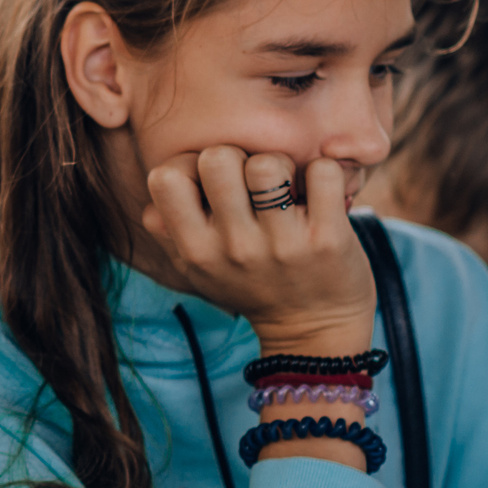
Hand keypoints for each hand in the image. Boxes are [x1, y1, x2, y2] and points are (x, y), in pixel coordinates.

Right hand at [139, 148, 374, 359]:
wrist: (313, 330)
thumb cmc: (251, 283)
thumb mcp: (199, 268)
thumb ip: (170, 228)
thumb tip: (159, 182)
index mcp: (197, 251)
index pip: (165, 178)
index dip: (188, 165)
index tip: (212, 184)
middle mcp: (235, 248)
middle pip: (217, 157)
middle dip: (237, 157)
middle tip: (254, 183)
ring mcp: (283, 244)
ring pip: (267, 162)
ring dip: (281, 163)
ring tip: (287, 188)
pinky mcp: (328, 239)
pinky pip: (322, 172)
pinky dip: (323, 173)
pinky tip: (319, 194)